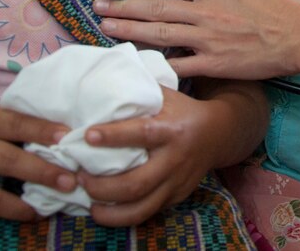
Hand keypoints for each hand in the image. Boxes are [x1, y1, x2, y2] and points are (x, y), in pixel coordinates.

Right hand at [0, 100, 73, 223]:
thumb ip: (23, 117)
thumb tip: (68, 129)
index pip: (16, 123)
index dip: (42, 130)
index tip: (67, 137)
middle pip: (8, 162)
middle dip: (42, 173)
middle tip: (69, 182)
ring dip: (22, 207)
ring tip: (44, 210)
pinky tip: (16, 213)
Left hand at [78, 88, 218, 225]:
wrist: (220, 133)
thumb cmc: (182, 111)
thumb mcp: (165, 96)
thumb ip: (138, 92)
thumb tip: (101, 82)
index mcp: (172, 130)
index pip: (142, 134)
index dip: (113, 136)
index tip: (87, 135)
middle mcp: (175, 159)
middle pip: (136, 183)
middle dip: (102, 186)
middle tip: (79, 177)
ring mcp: (177, 182)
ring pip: (141, 207)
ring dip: (110, 211)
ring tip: (89, 203)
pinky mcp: (176, 197)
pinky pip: (148, 213)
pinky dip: (123, 216)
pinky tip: (104, 210)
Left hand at [92, 0, 299, 79]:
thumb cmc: (280, 7)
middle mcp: (205, 11)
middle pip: (155, 5)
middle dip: (123, 4)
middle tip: (97, 4)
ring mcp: (207, 39)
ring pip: (159, 33)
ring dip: (129, 30)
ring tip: (105, 27)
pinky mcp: (213, 63)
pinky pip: (179, 65)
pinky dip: (157, 64)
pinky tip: (136, 64)